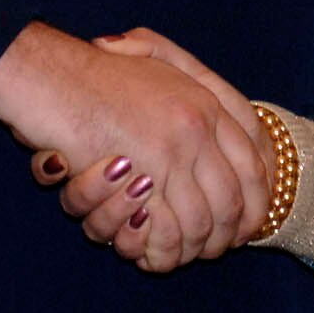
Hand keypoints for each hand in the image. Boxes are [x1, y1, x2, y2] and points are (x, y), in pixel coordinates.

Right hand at [0, 22, 267, 266]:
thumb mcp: (155, 56)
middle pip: (237, 195)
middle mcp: (199, 125)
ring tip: (181, 257)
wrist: (55, 76)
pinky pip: (171, 228)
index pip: (254, 158)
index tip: (248, 222)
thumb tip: (221, 116)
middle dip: (229, 232)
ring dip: (194, 247)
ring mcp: (176, 149)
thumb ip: (189, 78)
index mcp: (206, 101)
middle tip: (214, 251)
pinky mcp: (147, 174)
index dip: (258, 196)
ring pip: (205, 219)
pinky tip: (154, 254)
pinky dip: (165, 249)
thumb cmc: (94, 70)